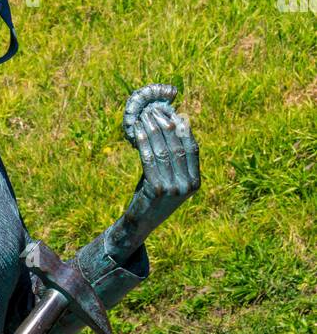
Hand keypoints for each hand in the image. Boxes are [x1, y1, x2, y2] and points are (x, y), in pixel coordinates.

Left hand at [112, 84, 200, 251]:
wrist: (141, 222)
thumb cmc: (154, 195)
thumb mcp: (170, 177)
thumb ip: (174, 157)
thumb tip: (173, 124)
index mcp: (196, 182)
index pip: (192, 148)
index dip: (182, 128)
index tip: (172, 113)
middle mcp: (187, 185)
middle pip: (177, 148)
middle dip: (165, 126)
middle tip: (154, 111)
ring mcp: (173, 189)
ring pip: (163, 152)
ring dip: (152, 132)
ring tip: (144, 118)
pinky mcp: (157, 190)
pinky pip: (149, 161)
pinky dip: (143, 144)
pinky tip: (137, 132)